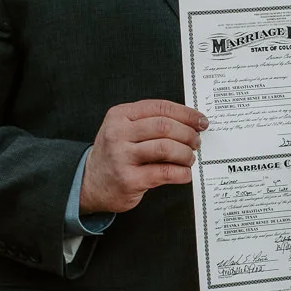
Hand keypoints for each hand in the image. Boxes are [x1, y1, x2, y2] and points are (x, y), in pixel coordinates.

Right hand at [79, 99, 207, 213]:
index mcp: (120, 115)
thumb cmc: (115, 154)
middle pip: (165, 126)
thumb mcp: (123, 129)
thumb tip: (189, 123)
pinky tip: (184, 173)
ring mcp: (122, 157)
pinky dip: (181, 173)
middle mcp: (118, 133)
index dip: (186, 113)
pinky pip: (164, 172)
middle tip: (196, 142)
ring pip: (166, 148)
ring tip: (189, 158)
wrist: (89, 183)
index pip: (160, 107)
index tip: (200, 121)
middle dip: (188, 134)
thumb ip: (150, 122)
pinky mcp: (129, 179)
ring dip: (185, 153)